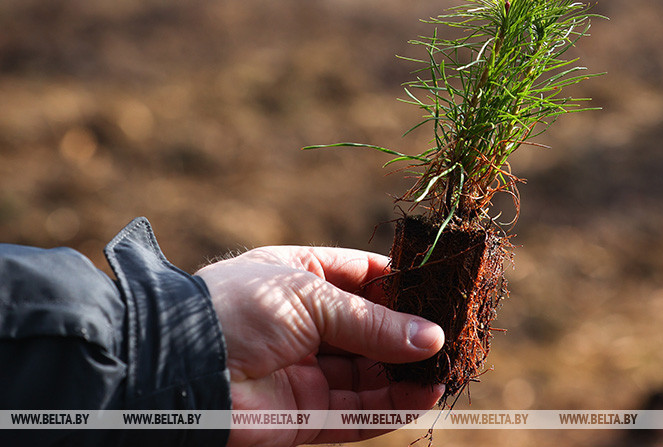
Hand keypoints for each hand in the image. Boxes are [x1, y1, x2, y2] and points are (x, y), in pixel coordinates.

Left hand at [195, 246, 444, 446]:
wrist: (179, 368)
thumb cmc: (237, 310)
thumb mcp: (311, 297)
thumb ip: (373, 323)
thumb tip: (430, 338)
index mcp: (303, 277)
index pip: (365, 277)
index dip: (403, 285)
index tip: (442, 291)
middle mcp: (309, 324)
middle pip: (375, 330)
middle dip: (413, 335)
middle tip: (454, 337)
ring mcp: (309, 370)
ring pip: (374, 374)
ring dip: (410, 374)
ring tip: (447, 369)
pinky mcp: (308, 414)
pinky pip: (360, 413)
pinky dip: (394, 407)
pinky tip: (424, 395)